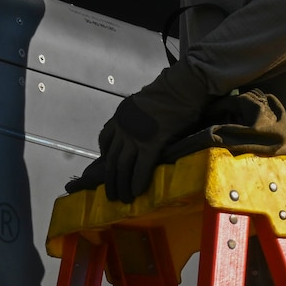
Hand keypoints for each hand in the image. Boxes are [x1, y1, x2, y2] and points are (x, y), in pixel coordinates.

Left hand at [71, 61, 211, 203]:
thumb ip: (135, 119)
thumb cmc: (168, 93)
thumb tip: (139, 131)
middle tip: (111, 195)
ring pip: (122, 166)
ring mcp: (135, 136)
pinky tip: (136, 193)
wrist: (180, 87)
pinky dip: (137, 181)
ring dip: (121, 185)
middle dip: (110, 179)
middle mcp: (122, 128)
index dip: (104, 157)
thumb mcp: (141, 104)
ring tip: (123, 199)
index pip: (104, 140)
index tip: (106, 168)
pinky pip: (141, 167)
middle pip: (111, 158)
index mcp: (119, 116)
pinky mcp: (151, 143)